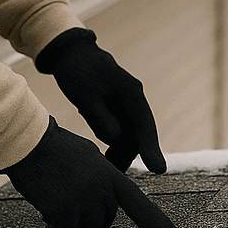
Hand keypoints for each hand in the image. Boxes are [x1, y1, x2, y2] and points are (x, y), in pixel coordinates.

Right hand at [0, 118, 176, 227]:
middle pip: (103, 222)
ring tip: (53, 217)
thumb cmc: (53, 150)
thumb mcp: (87, 158)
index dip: (152, 218)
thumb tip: (105, 202)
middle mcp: (101, 188)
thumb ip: (101, 179)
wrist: (29, 143)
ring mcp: (84, 199)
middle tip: (66, 210)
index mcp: (109, 173)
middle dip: (87, 222)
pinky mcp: (65, 210)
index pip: (136, 199)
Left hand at [36, 28, 164, 172]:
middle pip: (137, 133)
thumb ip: (102, 119)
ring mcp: (125, 102)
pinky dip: (111, 141)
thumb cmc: (77, 72)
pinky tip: (100, 152)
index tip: (158, 170)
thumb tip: (116, 139)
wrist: (69, 53)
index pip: (144, 126)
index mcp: (131, 93)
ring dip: (118, 150)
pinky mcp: (116, 106)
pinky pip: (119, 128)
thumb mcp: (86, 98)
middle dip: (127, 155)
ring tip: (104, 167)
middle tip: (113, 174)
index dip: (151, 149)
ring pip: (128, 133)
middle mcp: (133, 98)